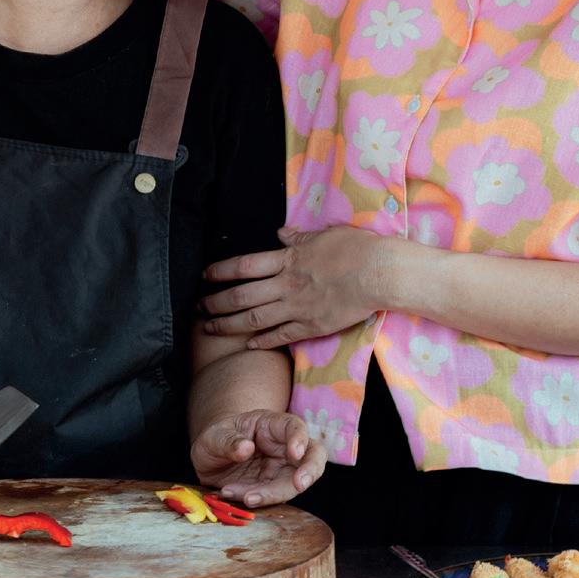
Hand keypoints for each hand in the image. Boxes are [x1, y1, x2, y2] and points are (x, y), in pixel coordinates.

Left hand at [191, 408, 326, 506]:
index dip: (299, 439)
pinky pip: (273, 497)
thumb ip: (228, 441)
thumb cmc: (216, 439)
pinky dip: (256, 499)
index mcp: (272, 425)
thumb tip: (246, 448)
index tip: (295, 452)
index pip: (295, 427)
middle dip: (310, 470)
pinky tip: (232, 494)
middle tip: (300, 484)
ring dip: (273, 493)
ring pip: (295, 483)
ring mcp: (281, 470)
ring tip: (245, 496)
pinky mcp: (273, 488)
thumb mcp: (214, 436)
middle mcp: (283, 447)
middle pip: (312, 455)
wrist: (209, 462)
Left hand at [201, 225, 389, 349]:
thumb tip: (281, 232)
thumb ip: (300, 237)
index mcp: (288, 260)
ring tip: (210, 329)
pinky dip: (262, 341)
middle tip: (198, 308)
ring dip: (229, 325)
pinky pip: (281, 336)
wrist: (380, 273)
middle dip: (216, 303)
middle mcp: (286, 285)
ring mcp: (297, 308)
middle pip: (242, 296)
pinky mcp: (312, 326)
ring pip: (254, 319)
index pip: (244, 266)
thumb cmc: (356, 248)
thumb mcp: (325, 235)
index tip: (205, 276)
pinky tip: (249, 345)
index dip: (221, 272)